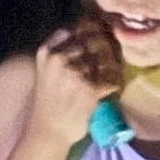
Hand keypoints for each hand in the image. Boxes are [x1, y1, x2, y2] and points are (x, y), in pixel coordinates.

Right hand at [31, 19, 120, 145]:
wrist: (48, 131)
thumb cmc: (48, 100)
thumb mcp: (45, 69)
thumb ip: (61, 50)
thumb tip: (90, 30)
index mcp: (46, 52)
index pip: (77, 28)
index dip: (92, 29)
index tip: (99, 34)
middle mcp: (59, 59)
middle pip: (93, 42)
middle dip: (104, 47)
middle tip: (110, 54)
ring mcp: (75, 74)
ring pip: (105, 59)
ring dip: (111, 65)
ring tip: (111, 70)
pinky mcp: (90, 90)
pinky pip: (111, 79)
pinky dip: (114, 83)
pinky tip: (112, 85)